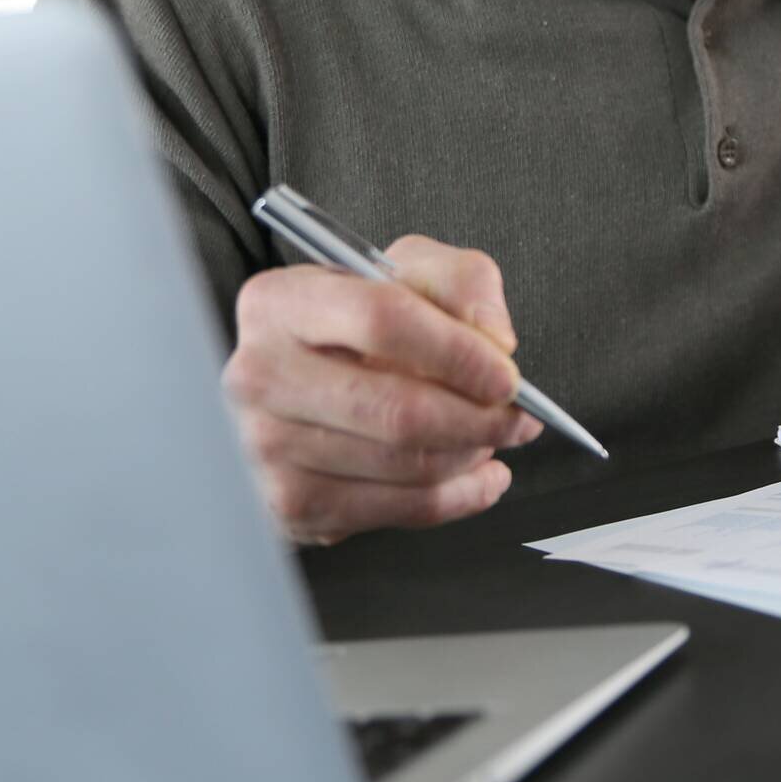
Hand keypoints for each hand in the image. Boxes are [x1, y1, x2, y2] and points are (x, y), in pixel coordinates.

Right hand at [221, 234, 543, 543]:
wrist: (298, 379)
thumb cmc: (356, 324)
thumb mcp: (406, 271)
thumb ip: (461, 281)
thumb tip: (493, 336)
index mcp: (280, 303)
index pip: (380, 320)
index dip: (458, 352)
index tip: (506, 373)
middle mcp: (260, 376)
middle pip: (395, 409)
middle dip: (478, 418)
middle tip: (520, 416)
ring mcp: (267, 448)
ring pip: (404, 465)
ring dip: (472, 454)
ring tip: (494, 437)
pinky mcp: (291, 504)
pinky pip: (399, 510)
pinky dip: (458, 497)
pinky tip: (479, 475)